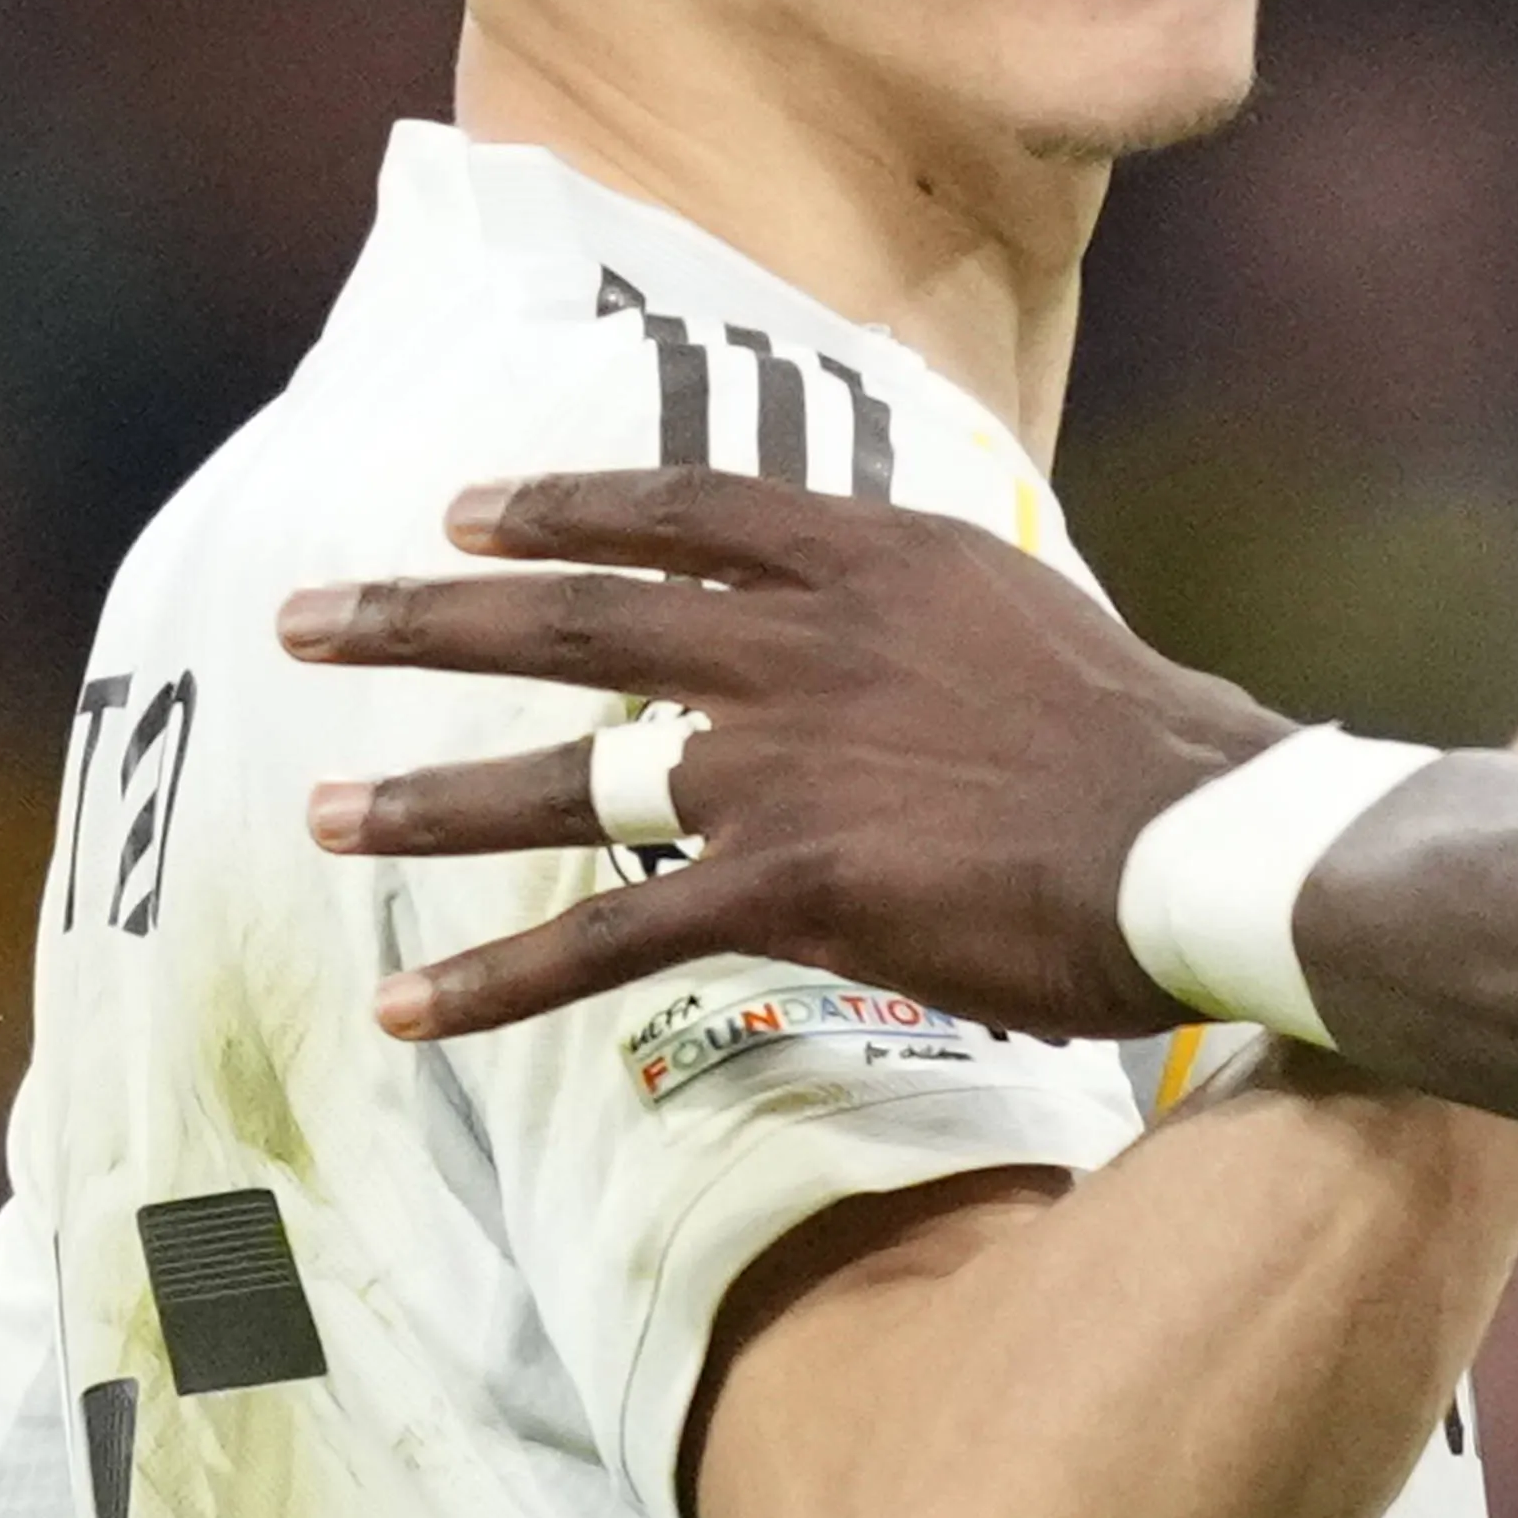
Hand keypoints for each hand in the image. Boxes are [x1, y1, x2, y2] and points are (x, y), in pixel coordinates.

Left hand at [288, 469, 1273, 1042]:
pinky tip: (411, 1009)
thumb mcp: (1046, 631)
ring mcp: (786, 756)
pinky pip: (608, 938)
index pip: (685, 510)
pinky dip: (499, 978)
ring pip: (565, 778)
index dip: (564, 509)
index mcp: (882, 558)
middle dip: (426, 618)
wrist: (1209, 844)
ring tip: (321, 815)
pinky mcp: (787, 881)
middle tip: (307, 619)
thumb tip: (927, 660)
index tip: (467, 508)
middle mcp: (810, 637)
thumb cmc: (1167, 759)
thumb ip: (949, 633)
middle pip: (580, 617)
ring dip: (429, 800)